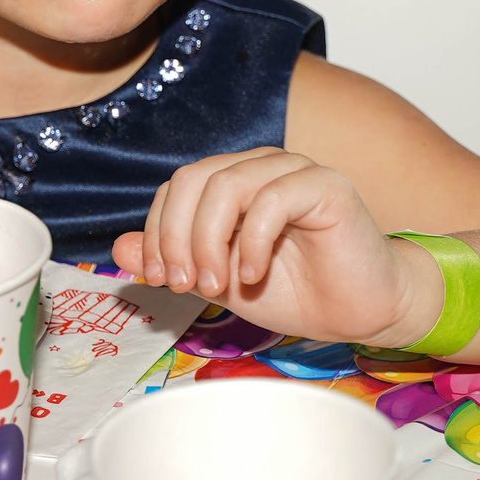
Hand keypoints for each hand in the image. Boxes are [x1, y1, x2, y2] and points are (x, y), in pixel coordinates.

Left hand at [110, 148, 425, 344]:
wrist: (359, 311)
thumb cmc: (296, 292)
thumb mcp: (219, 282)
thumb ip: (173, 262)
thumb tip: (120, 248)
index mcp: (231, 182)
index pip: (175, 188)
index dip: (157, 232)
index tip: (161, 280)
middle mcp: (258, 167)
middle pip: (192, 180)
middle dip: (177, 237)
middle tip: (186, 286)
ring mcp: (292, 171)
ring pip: (226, 185)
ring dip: (209, 241)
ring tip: (218, 286)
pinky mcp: (324, 186)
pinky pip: (272, 199)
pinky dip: (251, 241)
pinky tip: (253, 275)